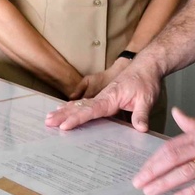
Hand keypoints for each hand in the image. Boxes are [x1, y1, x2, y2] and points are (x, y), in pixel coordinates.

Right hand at [46, 57, 161, 131]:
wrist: (148, 65)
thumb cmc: (146, 81)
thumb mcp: (147, 98)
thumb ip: (141, 114)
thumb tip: (140, 129)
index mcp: (110, 98)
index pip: (91, 110)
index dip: (77, 118)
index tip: (64, 125)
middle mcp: (103, 97)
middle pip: (80, 107)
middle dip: (63, 115)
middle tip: (47, 122)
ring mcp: (103, 96)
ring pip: (80, 104)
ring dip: (64, 110)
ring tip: (49, 118)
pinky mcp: (105, 97)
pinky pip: (86, 103)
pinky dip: (73, 107)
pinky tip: (65, 110)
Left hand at [132, 107, 194, 194]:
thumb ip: (194, 123)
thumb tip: (177, 113)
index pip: (171, 146)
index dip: (154, 159)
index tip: (142, 171)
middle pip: (174, 157)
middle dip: (154, 171)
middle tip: (139, 183)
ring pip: (187, 170)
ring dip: (166, 182)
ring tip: (152, 192)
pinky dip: (193, 191)